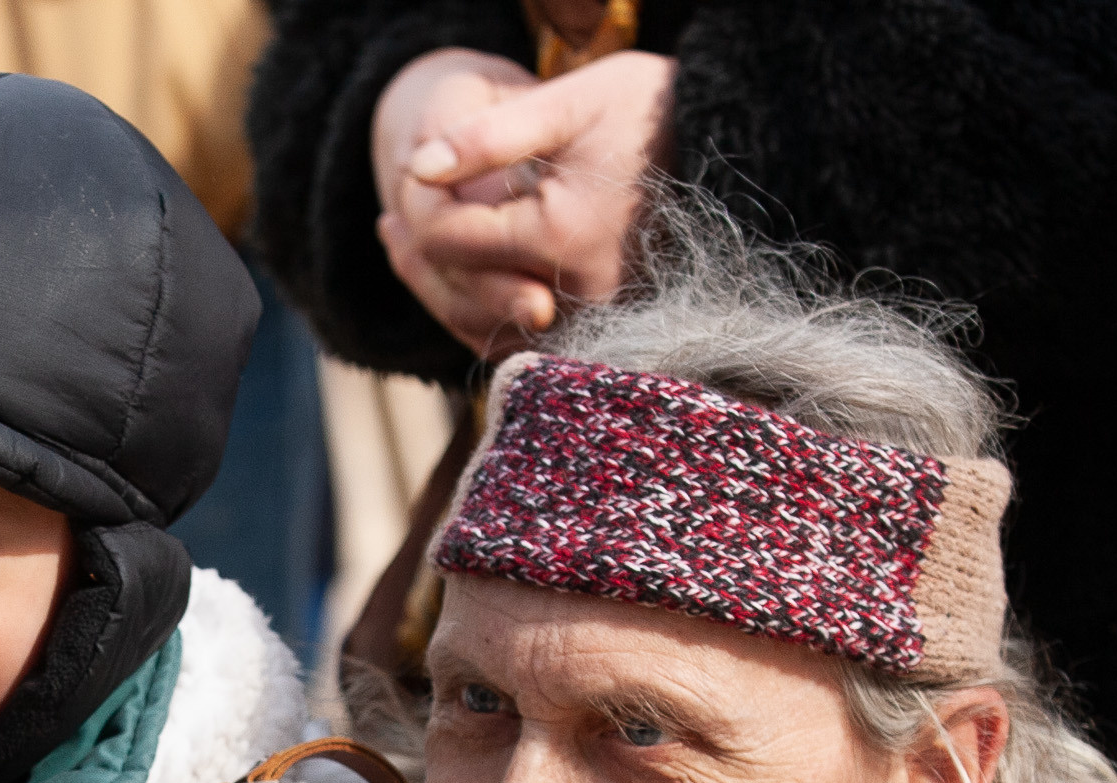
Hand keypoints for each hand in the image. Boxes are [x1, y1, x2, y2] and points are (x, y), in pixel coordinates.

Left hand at [371, 45, 676, 354]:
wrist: (727, 144)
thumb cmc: (649, 112)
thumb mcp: (570, 106)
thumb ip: (489, 136)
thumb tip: (418, 167)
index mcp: (561, 238)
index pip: (452, 240)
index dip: (420, 209)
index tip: (411, 177)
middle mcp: (579, 296)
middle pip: (460, 294)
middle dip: (421, 258)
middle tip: (388, 228)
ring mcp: (595, 322)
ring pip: (486, 327)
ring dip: (444, 291)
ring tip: (410, 248)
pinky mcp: (604, 331)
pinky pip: (521, 342)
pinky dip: (484, 311)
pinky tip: (462, 275)